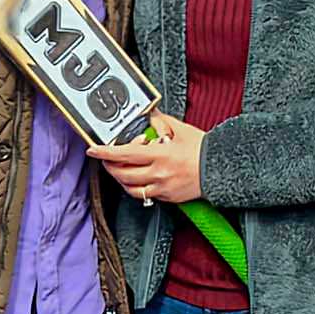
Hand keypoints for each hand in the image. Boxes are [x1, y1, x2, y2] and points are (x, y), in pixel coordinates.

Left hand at [88, 112, 206, 203]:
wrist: (221, 168)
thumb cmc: (203, 149)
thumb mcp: (181, 129)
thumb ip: (161, 121)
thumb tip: (148, 115)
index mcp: (160, 154)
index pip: (124, 153)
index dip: (105, 152)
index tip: (93, 150)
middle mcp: (158, 173)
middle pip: (123, 173)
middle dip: (110, 166)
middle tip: (107, 160)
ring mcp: (162, 188)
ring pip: (131, 188)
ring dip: (121, 179)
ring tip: (121, 169)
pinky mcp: (167, 197)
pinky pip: (145, 196)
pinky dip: (137, 188)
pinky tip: (138, 179)